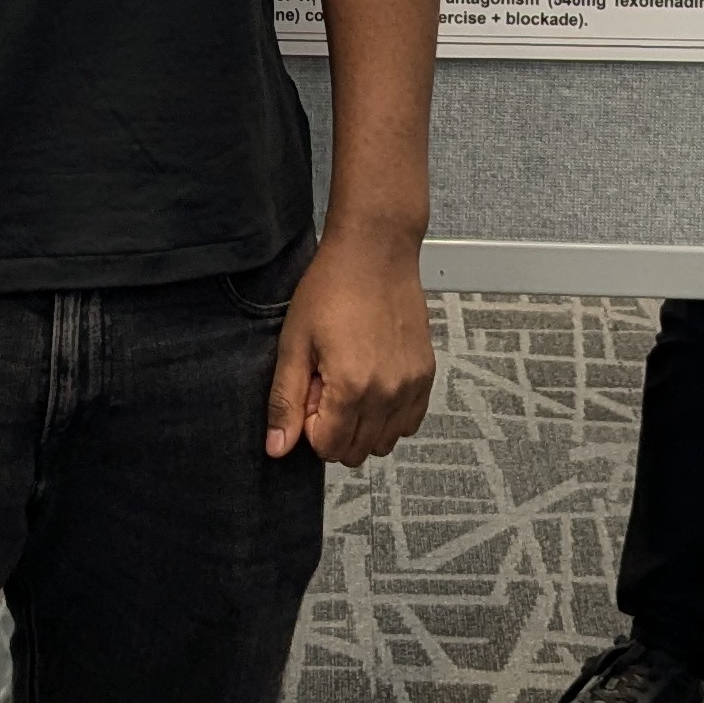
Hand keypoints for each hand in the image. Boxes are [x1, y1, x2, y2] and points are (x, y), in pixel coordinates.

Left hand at [264, 229, 434, 468]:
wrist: (375, 250)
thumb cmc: (332, 286)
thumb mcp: (295, 342)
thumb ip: (286, 401)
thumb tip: (278, 448)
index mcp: (351, 387)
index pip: (328, 448)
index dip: (311, 425)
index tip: (311, 390)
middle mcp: (388, 393)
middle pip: (357, 451)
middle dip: (335, 427)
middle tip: (328, 383)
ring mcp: (411, 385)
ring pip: (385, 441)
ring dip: (363, 424)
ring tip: (351, 380)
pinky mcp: (425, 374)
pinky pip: (410, 422)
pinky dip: (390, 415)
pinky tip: (374, 382)